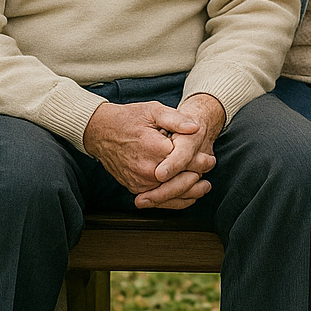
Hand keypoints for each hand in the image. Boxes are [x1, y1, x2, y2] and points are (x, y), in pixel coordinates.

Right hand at [83, 99, 217, 209]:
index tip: (210, 158)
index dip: (201, 161)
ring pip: (169, 194)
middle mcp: (146, 170)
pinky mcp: (134, 188)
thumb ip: (176, 119)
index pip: (185, 161)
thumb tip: (195, 128)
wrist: (100, 132)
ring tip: (204, 187)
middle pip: (179, 181)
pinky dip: (173, 200)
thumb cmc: (128, 119)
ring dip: (189, 192)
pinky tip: (186, 196)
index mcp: (154, 149)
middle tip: (210, 170)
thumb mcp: (154, 110)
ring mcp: (138, 182)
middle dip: (197, 176)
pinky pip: (157, 199)